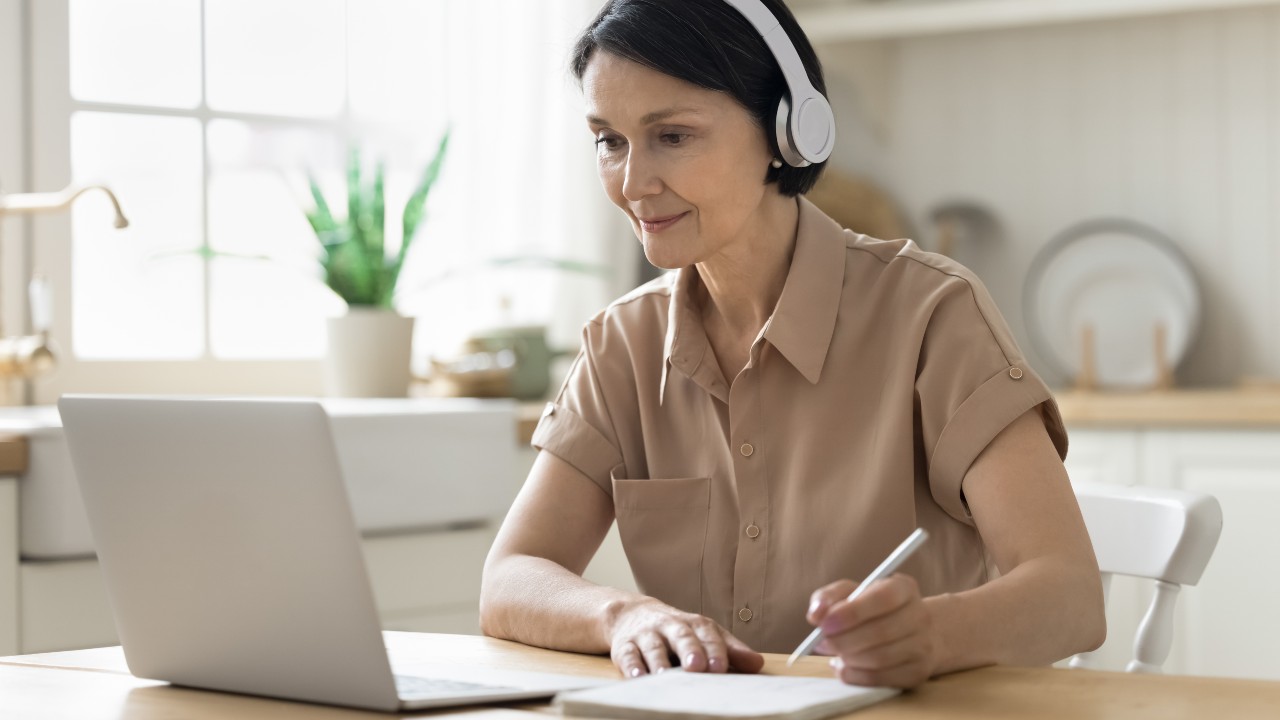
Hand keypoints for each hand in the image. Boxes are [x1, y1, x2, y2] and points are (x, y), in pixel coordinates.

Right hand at [605, 597, 763, 677]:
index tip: (720, 666)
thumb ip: (730, 650)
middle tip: (696, 666)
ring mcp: (646, 635)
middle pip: (681, 636)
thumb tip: (758, 664)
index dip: (714, 649)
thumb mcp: (704, 635)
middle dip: (689, 650)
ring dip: (659, 660)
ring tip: (665, 675)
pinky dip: (631, 666)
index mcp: (694, 624)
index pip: (707, 634)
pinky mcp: (625, 646)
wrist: (632, 614)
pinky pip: (627, 655)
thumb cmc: (676, 631)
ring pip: (653, 646)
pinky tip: (637, 677)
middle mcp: (670, 627)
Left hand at [806, 575, 936, 687]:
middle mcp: (920, 615)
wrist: (913, 632)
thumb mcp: (852, 593)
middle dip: (843, 640)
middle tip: (821, 642)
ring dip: (848, 658)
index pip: (883, 598)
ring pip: (880, 659)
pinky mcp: (918, 672)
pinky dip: (856, 675)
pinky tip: (844, 666)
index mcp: (903, 588)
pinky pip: (881, 679)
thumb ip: (829, 598)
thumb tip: (815, 615)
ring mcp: (923, 646)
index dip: (852, 612)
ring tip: (834, 653)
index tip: (824, 623)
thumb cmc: (873, 609)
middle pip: (881, 632)